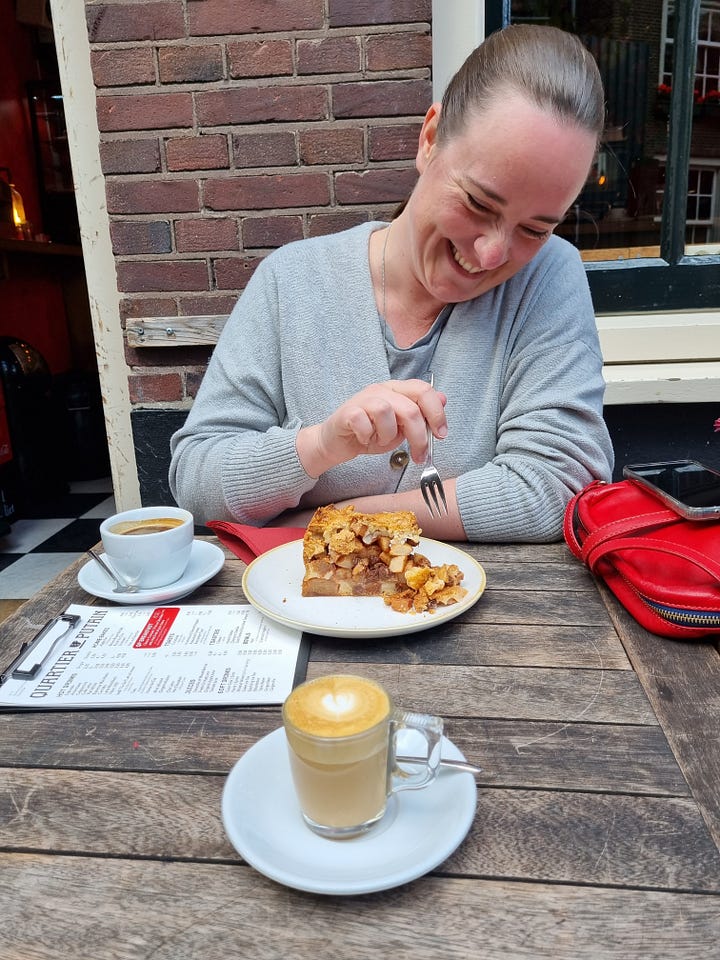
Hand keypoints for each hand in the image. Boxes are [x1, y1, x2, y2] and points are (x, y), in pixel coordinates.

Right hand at [296, 379, 446, 477]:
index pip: (424, 390)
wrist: (337, 442)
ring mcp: (363, 399)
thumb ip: (420, 415)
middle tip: (419, 454)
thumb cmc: (370, 433)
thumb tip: (443, 400)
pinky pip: (363, 422)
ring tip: (383, 441)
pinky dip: (368, 436)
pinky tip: (365, 439)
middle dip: (419, 436)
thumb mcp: (401, 427)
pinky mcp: (347, 412)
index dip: (437, 413)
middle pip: (410, 407)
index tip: (441, 435)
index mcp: (397, 390)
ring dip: (389, 434)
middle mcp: (381, 390)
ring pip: (386, 411)